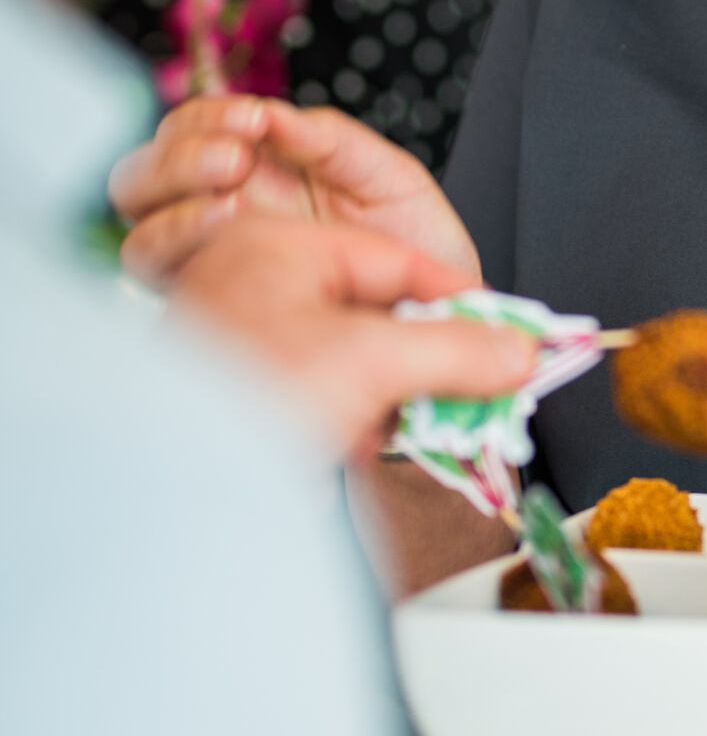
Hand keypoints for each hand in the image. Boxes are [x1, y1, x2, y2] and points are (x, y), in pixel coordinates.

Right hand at [111, 96, 478, 283]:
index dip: (206, 116)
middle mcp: (220, 214)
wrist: (438, 318)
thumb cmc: (415, 247)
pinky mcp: (215, 305)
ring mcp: (211, 264)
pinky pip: (160, 277)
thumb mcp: (388, 178)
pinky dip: (179, 245)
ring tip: (234, 200)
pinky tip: (229, 233)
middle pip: (142, 176)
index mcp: (259, 171)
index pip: (191, 130)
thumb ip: (334, 140)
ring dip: (174, 201)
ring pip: (140, 226)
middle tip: (235, 158)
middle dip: (179, 156)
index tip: (252, 119)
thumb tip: (276, 117)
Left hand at [170, 214, 533, 460]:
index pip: (392, 256)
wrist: (160, 490)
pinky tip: (360, 444)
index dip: (456, 295)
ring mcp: (236, 337)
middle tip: (475, 381)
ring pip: (343, 352)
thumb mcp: (368, 363)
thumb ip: (454, 352)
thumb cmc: (240, 401)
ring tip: (420, 420)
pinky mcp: (234, 391)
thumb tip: (517, 352)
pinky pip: (312, 390)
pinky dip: (347, 415)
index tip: (503, 329)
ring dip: (388, 390)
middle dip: (423, 350)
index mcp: (272, 245)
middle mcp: (248, 280)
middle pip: (371, 305)